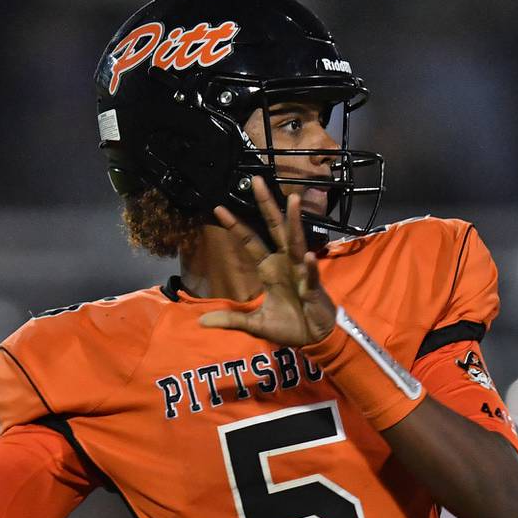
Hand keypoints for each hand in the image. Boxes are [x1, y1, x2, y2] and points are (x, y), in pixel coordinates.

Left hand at [198, 178, 336, 346]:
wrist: (316, 337)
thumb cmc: (290, 326)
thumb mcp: (256, 324)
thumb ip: (230, 320)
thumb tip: (201, 321)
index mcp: (269, 268)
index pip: (249, 241)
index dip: (235, 225)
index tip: (218, 208)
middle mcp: (284, 263)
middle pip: (274, 229)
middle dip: (266, 205)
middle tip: (257, 180)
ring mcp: (300, 272)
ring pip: (297, 242)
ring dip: (294, 222)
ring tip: (292, 199)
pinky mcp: (313, 287)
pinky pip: (311, 275)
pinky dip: (310, 267)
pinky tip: (308, 257)